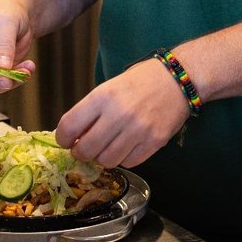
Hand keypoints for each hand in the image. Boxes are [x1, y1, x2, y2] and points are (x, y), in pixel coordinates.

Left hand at [56, 59, 189, 166]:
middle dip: (81, 152)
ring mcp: (138, 130)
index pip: (69, 126)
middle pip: (86, 150)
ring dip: (103, 157)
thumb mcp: (110, 87)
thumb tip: (73, 136)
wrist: (178, 78)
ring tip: (108, 147)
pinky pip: (129, 162)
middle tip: (85, 148)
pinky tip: (127, 146)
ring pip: (107, 161)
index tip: (66, 140)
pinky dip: (125, 158)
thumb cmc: (141, 81)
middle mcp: (118, 114)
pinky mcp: (154, 142)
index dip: (63, 138)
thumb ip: (92, 111)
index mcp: (103, 96)